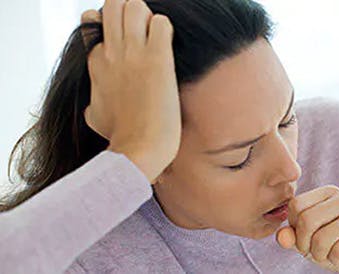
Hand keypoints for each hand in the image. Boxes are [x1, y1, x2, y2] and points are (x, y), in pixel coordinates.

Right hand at [81, 0, 180, 181]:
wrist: (138, 150)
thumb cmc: (120, 137)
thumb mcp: (94, 116)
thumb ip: (93, 102)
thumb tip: (92, 108)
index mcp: (95, 62)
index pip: (93, 20)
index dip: (112, 24)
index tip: (128, 40)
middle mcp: (111, 53)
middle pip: (113, 5)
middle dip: (130, 11)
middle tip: (145, 32)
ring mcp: (133, 54)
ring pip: (134, 6)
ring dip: (148, 16)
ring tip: (157, 38)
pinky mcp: (157, 59)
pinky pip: (161, 23)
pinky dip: (167, 29)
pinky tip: (169, 47)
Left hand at [277, 186, 338, 272]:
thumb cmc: (332, 246)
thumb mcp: (305, 240)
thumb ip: (291, 235)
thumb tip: (282, 237)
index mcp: (332, 192)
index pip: (296, 204)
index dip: (293, 228)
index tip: (304, 238)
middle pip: (307, 219)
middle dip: (304, 244)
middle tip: (314, 251)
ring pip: (323, 237)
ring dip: (320, 254)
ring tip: (329, 254)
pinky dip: (336, 260)